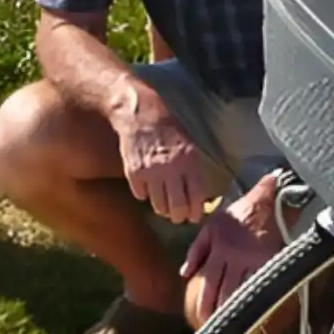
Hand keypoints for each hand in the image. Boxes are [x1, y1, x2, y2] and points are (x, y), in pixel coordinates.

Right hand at [115, 104, 206, 225]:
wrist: (142, 116)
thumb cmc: (169, 130)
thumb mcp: (188, 146)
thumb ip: (192, 169)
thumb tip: (199, 195)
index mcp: (189, 161)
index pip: (196, 196)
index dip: (195, 211)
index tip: (194, 217)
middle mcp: (171, 169)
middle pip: (178, 206)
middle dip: (179, 216)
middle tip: (178, 218)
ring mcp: (151, 172)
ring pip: (159, 205)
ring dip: (162, 209)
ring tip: (164, 207)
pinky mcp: (134, 173)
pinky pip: (141, 195)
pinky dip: (144, 195)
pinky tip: (147, 190)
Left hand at [181, 171, 288, 327]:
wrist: (267, 201)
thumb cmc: (237, 215)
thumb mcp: (211, 226)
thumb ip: (196, 250)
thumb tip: (184, 274)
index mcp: (218, 249)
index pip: (208, 282)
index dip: (203, 303)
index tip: (199, 319)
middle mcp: (234, 257)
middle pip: (223, 290)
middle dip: (217, 312)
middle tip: (213, 329)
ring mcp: (252, 259)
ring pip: (241, 289)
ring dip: (235, 309)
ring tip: (230, 326)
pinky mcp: (269, 258)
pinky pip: (260, 281)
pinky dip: (255, 296)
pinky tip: (251, 309)